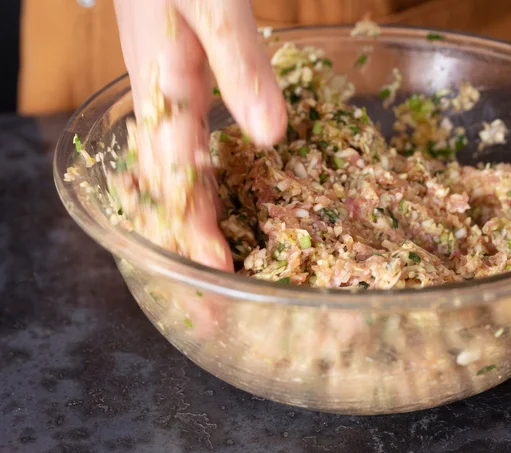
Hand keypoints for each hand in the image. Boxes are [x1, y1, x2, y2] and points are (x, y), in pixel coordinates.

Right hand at [114, 0, 286, 269]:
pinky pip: (178, 149)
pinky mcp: (172, 84)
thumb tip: (270, 135)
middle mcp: (156, 105)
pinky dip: (192, 182)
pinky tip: (209, 195)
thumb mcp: (215, 6)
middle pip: (166, 189)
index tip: (220, 276)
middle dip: (187, 243)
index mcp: (163, 93)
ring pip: (169, 174)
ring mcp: (161, 96)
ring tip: (209, 260)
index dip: (197, 231)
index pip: (178, 182)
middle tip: (208, 294)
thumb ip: (242, 67)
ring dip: (188, 219)